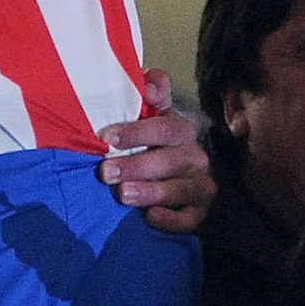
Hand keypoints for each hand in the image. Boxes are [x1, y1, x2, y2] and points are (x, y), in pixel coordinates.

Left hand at [102, 69, 213, 231]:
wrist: (180, 189)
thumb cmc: (154, 149)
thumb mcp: (150, 119)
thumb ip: (151, 93)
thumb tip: (147, 86)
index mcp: (180, 131)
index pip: (166, 126)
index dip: (138, 130)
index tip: (107, 136)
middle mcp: (194, 157)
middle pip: (170, 159)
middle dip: (136, 165)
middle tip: (105, 171)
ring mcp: (200, 185)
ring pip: (181, 188)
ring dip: (151, 191)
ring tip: (123, 194)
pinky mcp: (199, 214)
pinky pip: (190, 219)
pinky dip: (171, 219)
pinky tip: (151, 217)